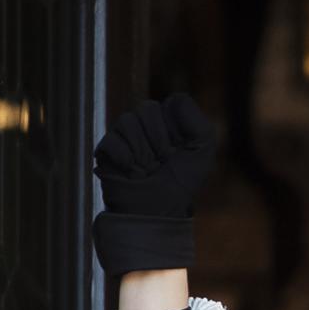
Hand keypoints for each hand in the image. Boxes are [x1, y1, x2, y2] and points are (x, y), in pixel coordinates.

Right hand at [95, 94, 216, 219]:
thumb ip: (198, 123)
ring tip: (146, 168)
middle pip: (148, 108)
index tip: (180, 149)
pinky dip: (124, 157)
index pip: (173, 103)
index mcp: (170, 122)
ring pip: (127, 121)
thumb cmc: (182, 182)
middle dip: (159, 139)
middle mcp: (146, 124)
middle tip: (162, 161)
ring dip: (142, 150)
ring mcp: (124, 135)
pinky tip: (131, 170)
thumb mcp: (202, 153)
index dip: (178, 127)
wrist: (157, 210)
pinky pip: (111, 139)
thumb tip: (175, 99)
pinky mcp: (106, 149)